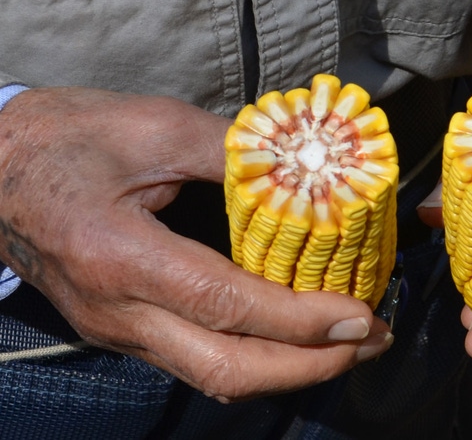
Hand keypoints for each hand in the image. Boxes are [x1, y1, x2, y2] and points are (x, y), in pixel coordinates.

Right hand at [0, 87, 391, 400]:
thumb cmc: (68, 139)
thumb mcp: (155, 127)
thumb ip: (235, 152)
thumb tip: (306, 172)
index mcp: (121, 256)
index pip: (228, 306)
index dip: (301, 320)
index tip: (358, 315)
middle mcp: (119, 311)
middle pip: (226, 370)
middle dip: (310, 366)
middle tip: (369, 341)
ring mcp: (118, 330)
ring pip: (213, 378)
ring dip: (290, 371)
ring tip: (348, 347)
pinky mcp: (122, 332)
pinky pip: (198, 363)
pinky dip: (256, 361)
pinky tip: (295, 340)